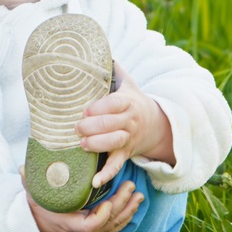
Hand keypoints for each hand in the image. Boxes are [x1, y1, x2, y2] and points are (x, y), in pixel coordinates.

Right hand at [25, 174, 142, 231]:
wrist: (41, 231)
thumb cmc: (40, 212)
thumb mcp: (34, 198)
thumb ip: (30, 183)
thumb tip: (23, 167)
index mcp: (70, 226)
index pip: (90, 226)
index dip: (101, 216)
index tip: (107, 203)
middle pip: (108, 223)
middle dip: (121, 205)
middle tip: (130, 186)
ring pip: (115, 225)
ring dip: (128, 210)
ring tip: (139, 195)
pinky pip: (115, 227)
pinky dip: (126, 216)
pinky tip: (134, 205)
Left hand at [76, 64, 174, 188]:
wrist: (155, 123)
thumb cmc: (132, 100)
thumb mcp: (128, 82)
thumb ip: (113, 69)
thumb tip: (95, 50)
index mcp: (128, 101)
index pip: (116, 103)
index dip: (101, 107)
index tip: (85, 109)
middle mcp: (129, 120)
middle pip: (113, 124)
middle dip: (94, 127)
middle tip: (77, 128)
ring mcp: (128, 138)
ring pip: (115, 143)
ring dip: (98, 145)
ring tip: (82, 145)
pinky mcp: (126, 153)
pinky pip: (118, 165)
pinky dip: (106, 174)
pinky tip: (94, 181)